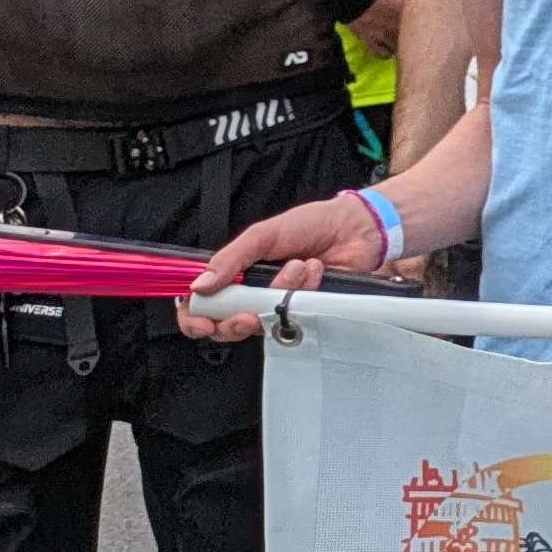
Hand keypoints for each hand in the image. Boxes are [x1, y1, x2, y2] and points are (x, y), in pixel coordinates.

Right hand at [187, 190, 400, 337]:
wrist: (356, 228)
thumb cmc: (311, 225)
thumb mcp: (262, 235)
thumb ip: (229, 260)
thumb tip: (199, 286)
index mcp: (236, 275)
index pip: (203, 306)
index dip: (196, 320)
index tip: (202, 322)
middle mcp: (254, 295)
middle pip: (228, 326)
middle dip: (234, 322)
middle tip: (247, 311)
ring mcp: (280, 306)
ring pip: (264, 322)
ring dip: (280, 292)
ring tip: (297, 266)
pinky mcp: (306, 313)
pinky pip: (296, 316)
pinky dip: (304, 293)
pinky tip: (314, 273)